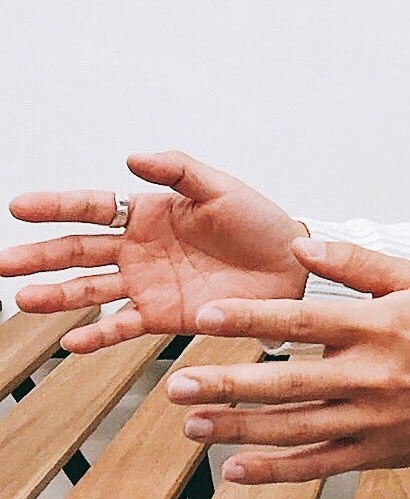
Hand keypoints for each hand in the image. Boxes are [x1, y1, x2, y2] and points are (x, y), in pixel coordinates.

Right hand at [0, 151, 309, 351]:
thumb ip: (178, 170)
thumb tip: (132, 157)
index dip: (57, 206)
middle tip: (4, 261)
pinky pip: (122, 326)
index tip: (19, 206)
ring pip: (91, 289)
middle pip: (80, 250)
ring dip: (57, 295)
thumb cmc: (261, 224)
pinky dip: (97, 334)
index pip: (94, 206)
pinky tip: (71, 342)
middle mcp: (141, 248)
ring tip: (25, 298)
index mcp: (151, 212)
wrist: (292, 268)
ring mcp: (148, 283)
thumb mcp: (222, 188)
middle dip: (41, 255)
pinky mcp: (163, 315)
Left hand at [166, 238, 409, 482]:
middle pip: (286, 381)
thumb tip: (301, 249)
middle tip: (179, 385)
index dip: (251, 318)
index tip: (206, 318)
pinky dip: (275, 471)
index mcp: (374, 327)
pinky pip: (317, 465)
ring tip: (193, 425)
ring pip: (293, 428)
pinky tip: (236, 469)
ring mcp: (369, 418)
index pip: (302, 320)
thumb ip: (356, 263)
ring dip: (239, 429)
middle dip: (228, 384)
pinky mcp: (373, 452)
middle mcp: (368, 374)